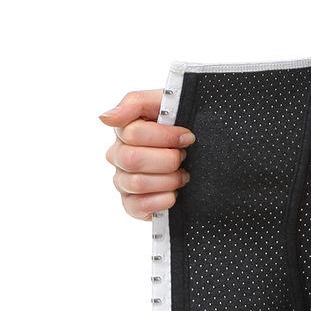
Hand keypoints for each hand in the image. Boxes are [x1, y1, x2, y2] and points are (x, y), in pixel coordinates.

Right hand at [98, 88, 195, 221]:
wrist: (204, 150)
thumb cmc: (182, 126)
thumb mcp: (165, 103)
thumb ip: (134, 103)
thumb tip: (105, 118)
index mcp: (124, 131)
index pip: (133, 134)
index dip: (165, 136)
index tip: (187, 137)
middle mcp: (119, 156)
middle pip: (132, 160)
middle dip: (168, 159)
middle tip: (184, 157)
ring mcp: (123, 181)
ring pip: (136, 183)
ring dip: (168, 180)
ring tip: (183, 175)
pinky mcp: (132, 204)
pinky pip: (136, 207)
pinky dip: (161, 201)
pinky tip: (175, 194)